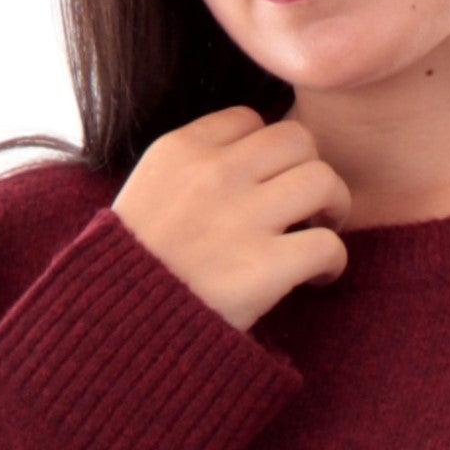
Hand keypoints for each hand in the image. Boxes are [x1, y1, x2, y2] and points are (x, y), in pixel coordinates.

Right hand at [109, 105, 350, 331]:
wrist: (115, 329)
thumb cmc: (130, 270)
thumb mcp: (144, 193)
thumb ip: (190, 170)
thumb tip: (249, 159)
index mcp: (179, 151)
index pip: (250, 120)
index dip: (266, 152)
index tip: (265, 184)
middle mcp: (213, 175)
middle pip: (298, 139)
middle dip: (310, 169)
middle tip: (307, 206)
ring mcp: (241, 220)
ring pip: (323, 180)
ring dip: (334, 207)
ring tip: (318, 232)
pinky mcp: (264, 269)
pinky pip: (328, 244)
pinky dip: (333, 262)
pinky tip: (316, 277)